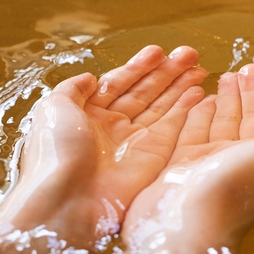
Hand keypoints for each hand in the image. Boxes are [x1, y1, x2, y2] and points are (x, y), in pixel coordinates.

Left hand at [0, 45, 207, 244]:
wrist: (67, 202)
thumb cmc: (56, 152)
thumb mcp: (54, 108)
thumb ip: (72, 89)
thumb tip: (89, 77)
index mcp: (87, 115)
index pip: (118, 84)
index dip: (138, 67)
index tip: (158, 51)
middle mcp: (113, 127)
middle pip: (145, 93)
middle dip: (167, 73)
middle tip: (190, 53)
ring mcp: (134, 143)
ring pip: (162, 107)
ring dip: (180, 86)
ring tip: (199, 66)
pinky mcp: (153, 158)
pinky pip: (173, 127)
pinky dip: (186, 109)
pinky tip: (199, 91)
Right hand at [122, 64, 253, 253]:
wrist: (185, 223)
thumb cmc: (239, 187)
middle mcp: (248, 165)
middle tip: (249, 68)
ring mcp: (215, 166)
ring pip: (225, 124)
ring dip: (229, 99)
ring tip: (228, 75)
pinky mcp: (185, 166)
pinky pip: (195, 132)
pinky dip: (201, 114)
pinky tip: (202, 98)